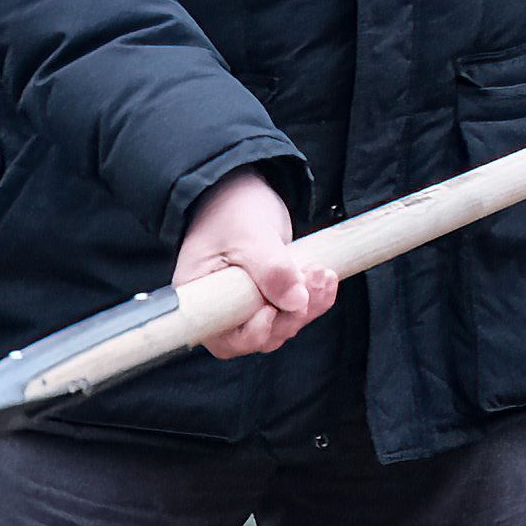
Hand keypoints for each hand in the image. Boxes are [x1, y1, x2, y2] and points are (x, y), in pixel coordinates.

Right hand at [175, 171, 335, 357]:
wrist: (238, 187)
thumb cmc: (231, 208)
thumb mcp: (251, 236)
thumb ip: (272, 269)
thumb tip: (297, 302)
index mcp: (201, 297)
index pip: (225, 339)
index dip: (253, 333)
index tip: (270, 309)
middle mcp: (220, 306)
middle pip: (259, 336)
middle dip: (291, 315)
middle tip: (312, 279)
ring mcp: (245, 302)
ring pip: (281, 325)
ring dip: (308, 306)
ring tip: (322, 274)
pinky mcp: (266, 295)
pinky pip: (291, 310)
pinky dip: (312, 299)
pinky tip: (325, 279)